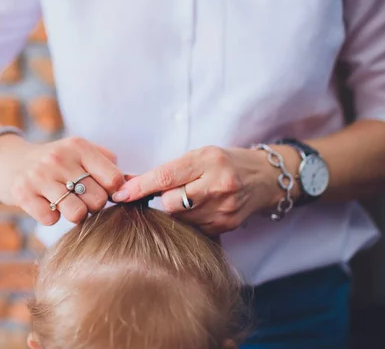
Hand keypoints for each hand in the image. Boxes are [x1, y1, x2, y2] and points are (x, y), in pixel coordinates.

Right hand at [0, 135, 123, 225]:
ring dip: (74, 215)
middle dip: (92, 206)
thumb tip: (133, 181)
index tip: (103, 193)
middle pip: (98, 200)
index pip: (114, 179)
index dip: (113, 193)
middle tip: (80, 199)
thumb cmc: (53, 163)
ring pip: (77, 213)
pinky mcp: (22, 192)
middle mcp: (59, 158)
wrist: (7, 162)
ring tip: (66, 204)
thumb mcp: (78, 152)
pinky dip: (51, 218)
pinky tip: (45, 205)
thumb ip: (106, 163)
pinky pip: (51, 219)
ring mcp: (39, 175)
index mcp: (79, 146)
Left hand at [112, 146, 288, 234]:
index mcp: (208, 160)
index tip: (120, 195)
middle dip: (165, 199)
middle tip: (172, 191)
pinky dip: (191, 220)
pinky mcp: (227, 226)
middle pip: (172, 203)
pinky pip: (195, 229)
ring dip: (178, 211)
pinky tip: (201, 209)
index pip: (166, 177)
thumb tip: (129, 184)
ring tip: (192, 198)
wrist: (265, 178)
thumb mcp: (199, 155)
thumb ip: (169, 170)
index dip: (140, 187)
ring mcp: (224, 209)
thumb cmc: (225, 162)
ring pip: (181, 218)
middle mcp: (219, 184)